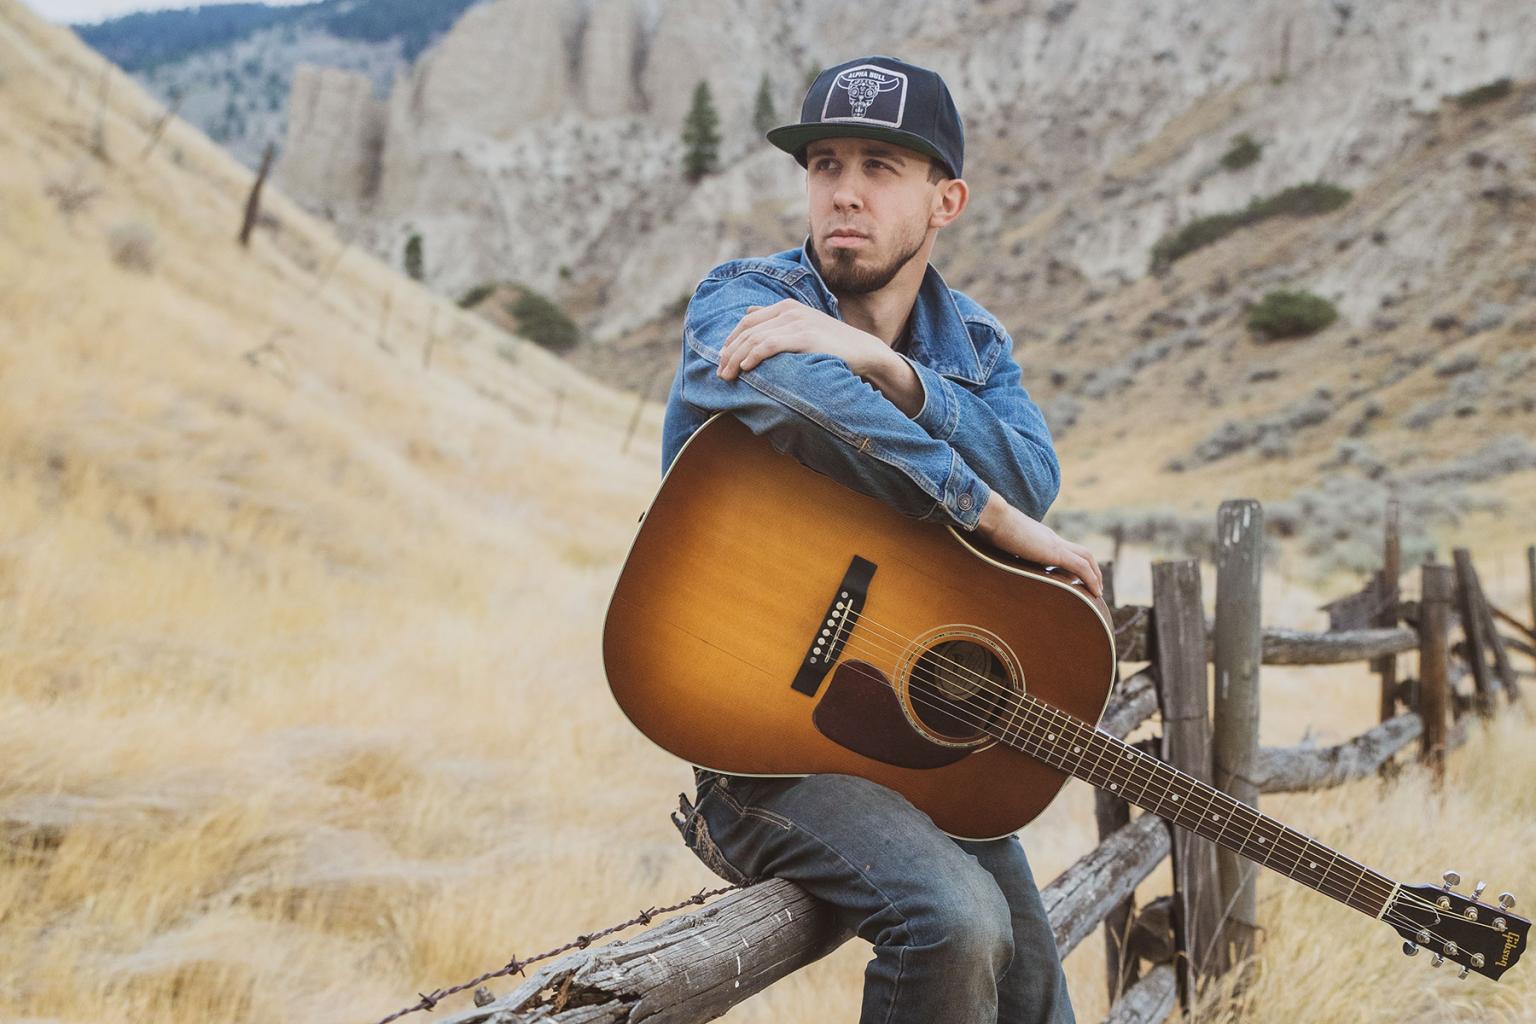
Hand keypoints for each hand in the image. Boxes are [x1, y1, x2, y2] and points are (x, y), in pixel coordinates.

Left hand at [716, 299, 890, 380]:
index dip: (731, 340)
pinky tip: (745, 369)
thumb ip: (775, 319)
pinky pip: (770, 345)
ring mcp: (797, 322)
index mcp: (786, 306)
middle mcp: (789, 310)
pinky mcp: (805, 336)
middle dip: (729, 352)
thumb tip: (748, 311)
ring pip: (755, 339)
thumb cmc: (831, 345)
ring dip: (736, 358)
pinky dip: (754, 356)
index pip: (748, 321)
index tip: (721, 359)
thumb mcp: (802, 326)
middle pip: (747, 330)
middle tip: (720, 373)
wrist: (863, 351)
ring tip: (727, 376)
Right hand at [978, 494, 1103, 598]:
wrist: (993, 517)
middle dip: (1092, 569)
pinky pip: (1081, 567)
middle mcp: (1051, 539)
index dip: (1074, 563)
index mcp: (1040, 537)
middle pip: (1082, 552)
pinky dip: (1091, 579)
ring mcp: (1055, 544)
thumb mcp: (1002, 545)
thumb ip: (1007, 552)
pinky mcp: (1055, 552)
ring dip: (1095, 574)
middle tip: (1095, 587)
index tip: (1075, 579)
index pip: (1064, 550)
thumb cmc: (991, 528)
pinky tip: (1094, 592)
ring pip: (1086, 557)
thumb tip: (998, 561)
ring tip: (1098, 592)